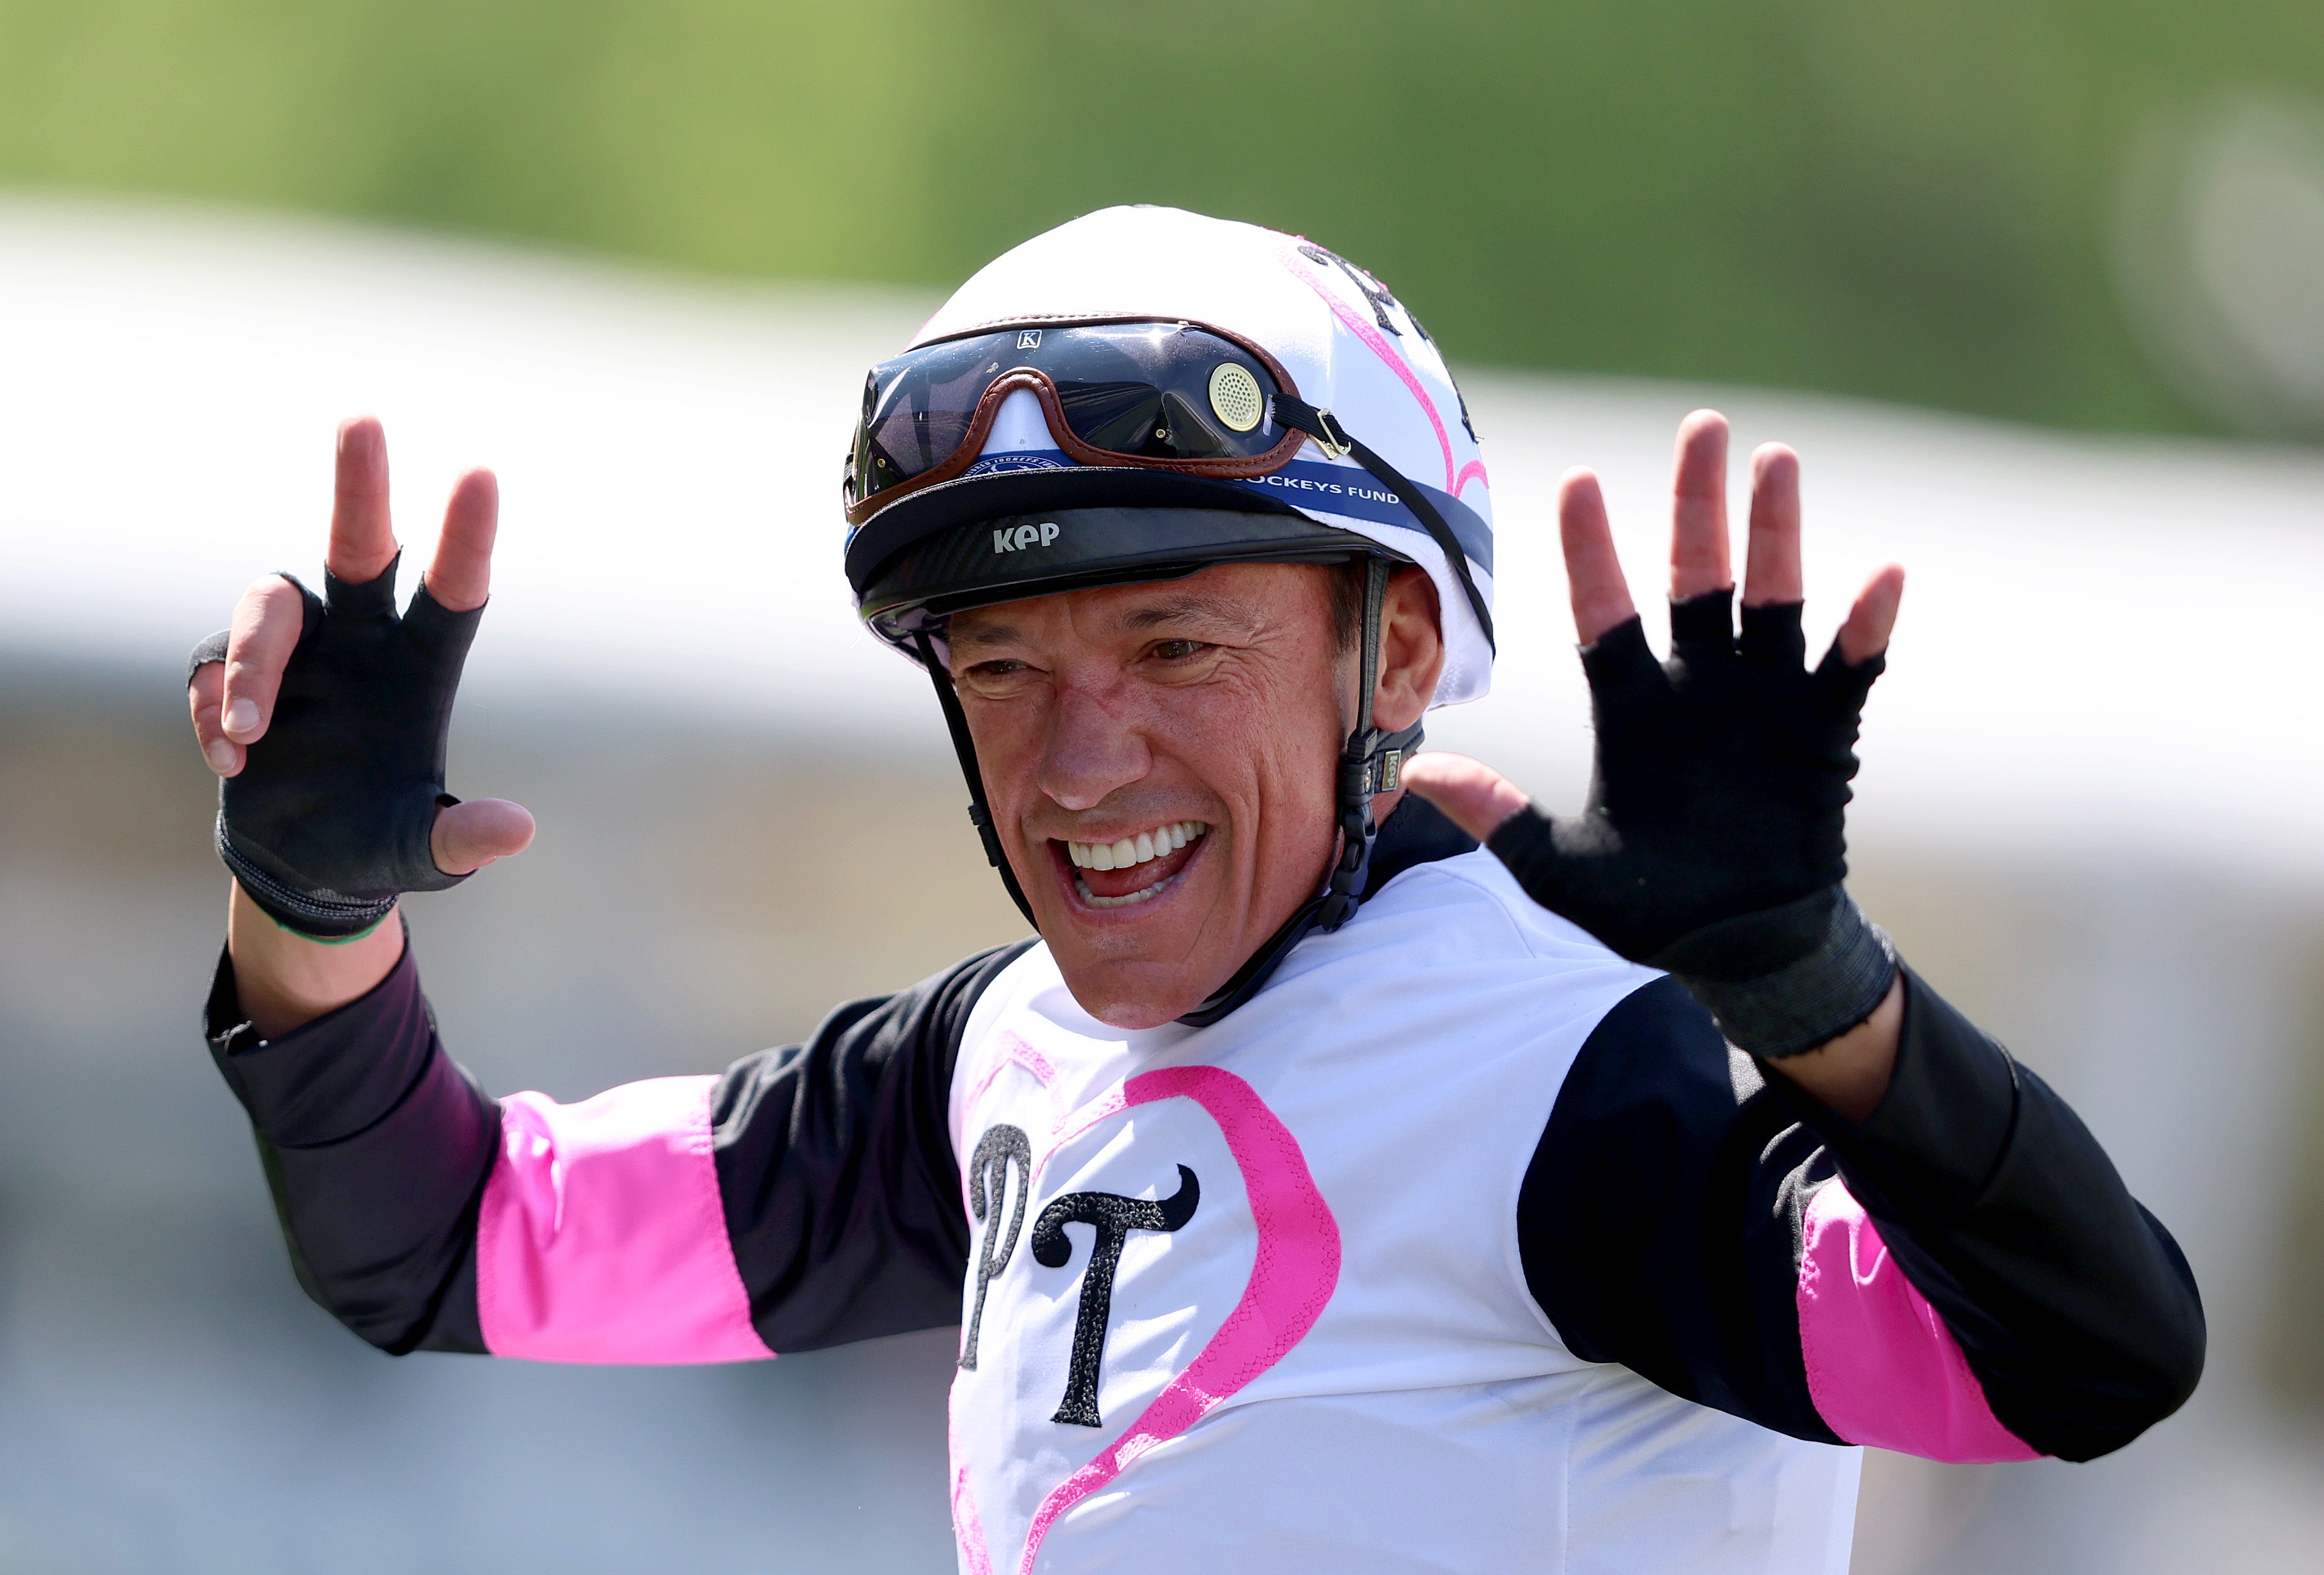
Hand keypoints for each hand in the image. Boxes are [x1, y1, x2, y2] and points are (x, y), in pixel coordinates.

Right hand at [189, 417, 534, 886]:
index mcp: (421, 672)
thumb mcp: (425, 855)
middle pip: (360, 547)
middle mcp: (362, 643)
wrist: (302, 866)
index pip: (453, 592)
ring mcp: (297, 652)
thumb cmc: (376, 846)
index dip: (464, 538)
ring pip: (270, 604)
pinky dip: (215, 710)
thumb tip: (519, 831)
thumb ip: (463, 840)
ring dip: (254, 665)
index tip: (479, 472)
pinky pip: (214, 664)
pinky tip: (232, 762)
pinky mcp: (234, 673)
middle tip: (363, 418)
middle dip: (361, 485)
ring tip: (250, 737)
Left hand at [1405, 411, 1905, 1102]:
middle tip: (1701, 428)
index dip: (1592, 552)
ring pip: (1769, 598)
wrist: (1738, 947)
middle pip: (1693, 577)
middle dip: (1697, 505)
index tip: (1579, 482)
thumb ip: (1500, 820)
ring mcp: (1762, 702)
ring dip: (1775, 534)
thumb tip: (1419, 776)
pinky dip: (1867, 625)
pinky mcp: (1821, 731)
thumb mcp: (1561, 869)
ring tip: (1776, 462)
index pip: (1605, 613)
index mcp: (1631, 708)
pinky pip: (1849, 668)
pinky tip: (1883, 577)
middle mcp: (1697, 687)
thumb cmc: (1652, 906)